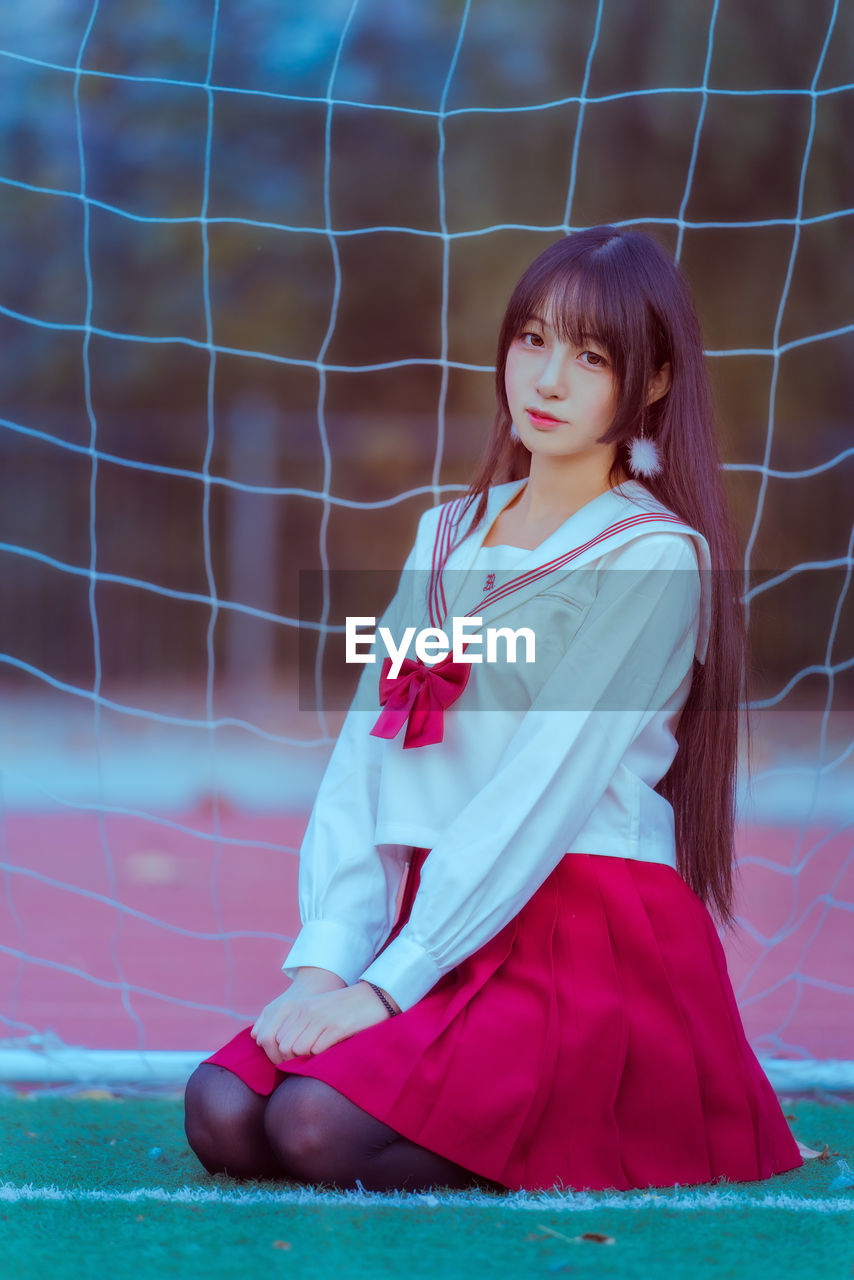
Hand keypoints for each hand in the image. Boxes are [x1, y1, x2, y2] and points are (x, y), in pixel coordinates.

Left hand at [250, 982, 392, 1065]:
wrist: (373, 997)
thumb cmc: (344, 1008)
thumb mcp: (316, 1009)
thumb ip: (299, 1025)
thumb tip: (284, 1050)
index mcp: (299, 1008)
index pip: (277, 1039)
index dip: (284, 1054)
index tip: (296, 1059)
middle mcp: (307, 1012)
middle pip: (285, 1047)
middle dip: (293, 1060)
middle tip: (307, 1062)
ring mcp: (321, 1019)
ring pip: (299, 1050)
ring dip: (308, 1057)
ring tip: (320, 1055)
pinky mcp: (337, 1027)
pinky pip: (318, 1050)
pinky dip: (322, 1055)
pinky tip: (331, 1050)